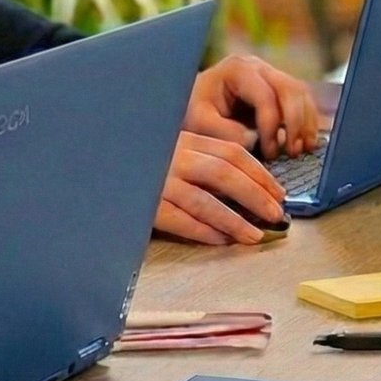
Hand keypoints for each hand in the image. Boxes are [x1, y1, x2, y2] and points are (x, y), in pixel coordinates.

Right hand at [157, 132, 288, 245]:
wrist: (100, 176)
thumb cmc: (149, 168)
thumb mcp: (178, 153)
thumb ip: (207, 162)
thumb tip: (255, 188)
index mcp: (186, 140)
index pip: (233, 152)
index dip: (260, 174)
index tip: (279, 193)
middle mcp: (173, 157)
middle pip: (224, 174)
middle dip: (255, 196)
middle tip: (276, 215)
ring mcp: (158, 181)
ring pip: (203, 200)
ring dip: (233, 220)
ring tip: (254, 236)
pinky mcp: (144, 205)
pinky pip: (179, 220)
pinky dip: (203, 231)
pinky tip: (221, 240)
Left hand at [186, 55, 322, 158]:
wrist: (192, 105)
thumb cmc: (193, 112)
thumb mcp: (199, 122)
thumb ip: (224, 132)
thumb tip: (255, 140)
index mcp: (237, 69)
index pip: (265, 97)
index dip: (271, 127)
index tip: (269, 153)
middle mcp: (258, 67)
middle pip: (290, 90)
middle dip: (296, 123)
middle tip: (292, 152)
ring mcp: (271, 74)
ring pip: (301, 94)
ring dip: (306, 122)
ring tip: (303, 149)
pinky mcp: (278, 87)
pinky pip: (302, 100)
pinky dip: (307, 121)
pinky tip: (306, 142)